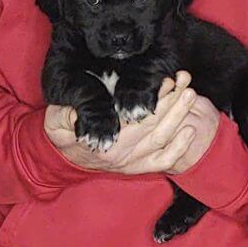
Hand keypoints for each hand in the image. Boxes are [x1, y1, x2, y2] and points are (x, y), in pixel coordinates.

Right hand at [44, 71, 216, 174]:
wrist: (65, 156)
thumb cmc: (64, 131)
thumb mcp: (55, 121)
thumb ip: (62, 117)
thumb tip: (74, 115)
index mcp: (104, 141)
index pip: (133, 119)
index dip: (152, 100)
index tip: (165, 80)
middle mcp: (122, 154)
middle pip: (154, 126)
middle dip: (173, 102)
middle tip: (184, 80)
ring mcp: (133, 162)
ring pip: (162, 139)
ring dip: (179, 116)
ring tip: (190, 92)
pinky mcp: (139, 167)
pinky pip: (164, 161)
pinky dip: (180, 148)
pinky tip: (191, 129)